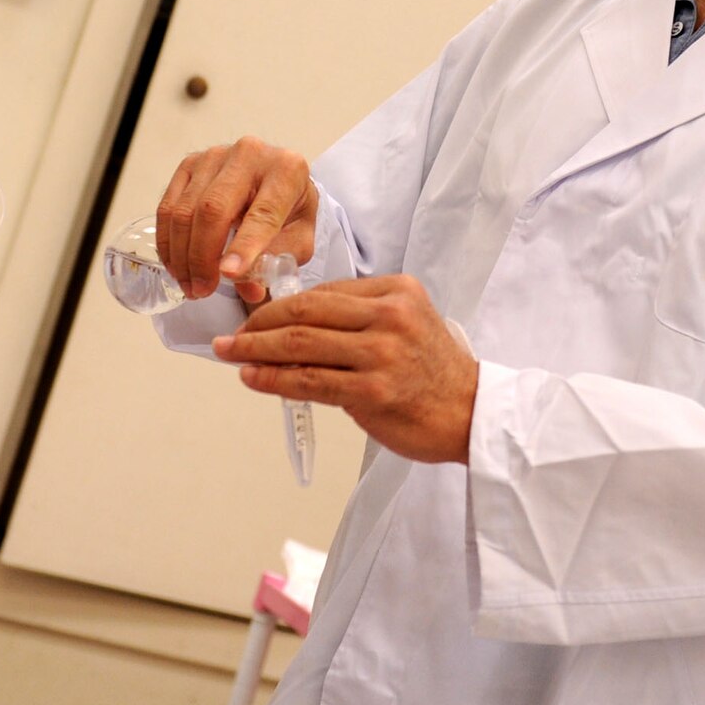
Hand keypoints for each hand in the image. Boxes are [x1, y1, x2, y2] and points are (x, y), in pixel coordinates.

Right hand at [156, 136, 316, 301]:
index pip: (263, 212)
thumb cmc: (288, 211)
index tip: (229, 274)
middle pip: (214, 208)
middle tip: (203, 290)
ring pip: (186, 210)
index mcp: (286, 170)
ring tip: (192, 287)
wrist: (275, 180)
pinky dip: (169, 242)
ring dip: (183, 256)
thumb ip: (276, 263)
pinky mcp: (190, 164)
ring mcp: (214, 156)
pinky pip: (168, 207)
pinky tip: (178, 266)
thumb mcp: (297, 239)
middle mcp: (249, 154)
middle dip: (203, 257)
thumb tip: (248, 288)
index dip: (245, 245)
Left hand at [212, 275, 477, 463]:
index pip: (323, 293)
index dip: (279, 304)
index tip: (253, 317)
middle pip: (306, 312)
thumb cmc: (432, 373)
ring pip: (301, 344)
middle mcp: (390, 315)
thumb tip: (292, 327)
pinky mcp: (374, 390)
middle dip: (259, 323)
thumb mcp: (404, 324)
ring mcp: (382, 352)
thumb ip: (356, 319)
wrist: (471, 414)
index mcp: (396, 290)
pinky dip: (274, 379)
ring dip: (257, 350)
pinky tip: (253, 378)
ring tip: (232, 354)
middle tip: (232, 335)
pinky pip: (310, 381)